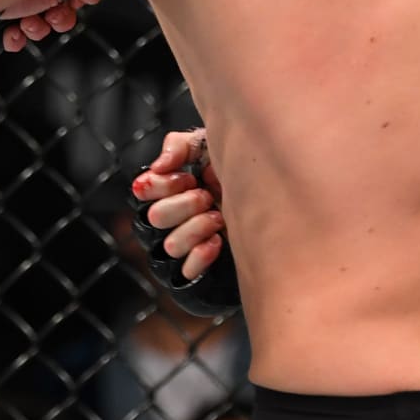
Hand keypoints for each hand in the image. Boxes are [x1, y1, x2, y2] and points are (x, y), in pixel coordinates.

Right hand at [132, 127, 226, 281]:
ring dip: (197, 228)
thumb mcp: (211, 147)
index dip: (163, 184)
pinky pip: (185, 272)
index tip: (189, 177)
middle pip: (155, 217)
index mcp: (170, 191)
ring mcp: (185, 247)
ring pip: (170, 245)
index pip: (143, 191)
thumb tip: (158, 166)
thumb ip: (179, 146)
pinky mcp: (199, 272)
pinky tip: (218, 241)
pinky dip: (201, 254)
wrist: (276, 202)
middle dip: (185, 204)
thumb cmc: (240, 173)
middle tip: (208, 197)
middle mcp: (172, 220)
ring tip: (219, 218)